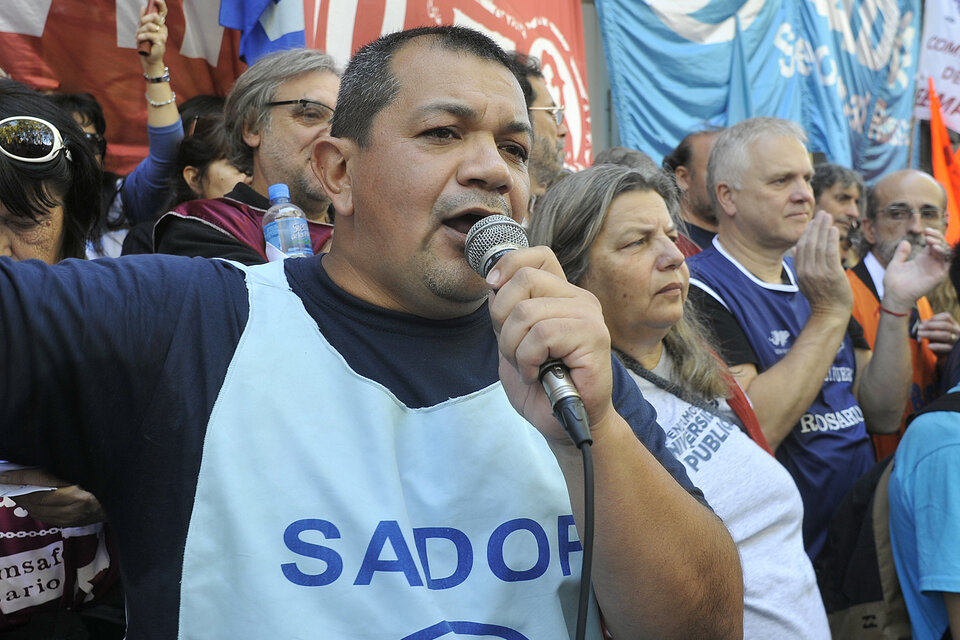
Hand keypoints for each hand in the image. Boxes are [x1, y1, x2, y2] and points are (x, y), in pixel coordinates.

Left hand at [0, 468, 103, 526]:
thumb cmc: (107, 480)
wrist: (123, 501)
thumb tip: (35, 465)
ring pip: (36, 509)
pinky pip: (43, 516)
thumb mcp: (88, 470)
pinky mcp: (69, 523)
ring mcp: (70, 518)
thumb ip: (63, 470)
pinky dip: (32, 507)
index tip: (3, 473)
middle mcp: (73, 507)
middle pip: (35, 498)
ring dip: (22, 498)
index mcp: (79, 490)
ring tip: (13, 488)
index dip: (20, 477)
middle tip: (4, 479)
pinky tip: (28, 499)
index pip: (41, 482)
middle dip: (17, 489)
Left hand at [137, 0, 168, 67]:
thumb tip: (144, 7)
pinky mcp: (161, 41)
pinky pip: (149, 34)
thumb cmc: (145, 43)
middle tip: (140, 25)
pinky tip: (141, 40)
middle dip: (144, 19)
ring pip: (150, 26)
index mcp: (159, 23)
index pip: (162, 11)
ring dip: (141, 31)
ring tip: (140, 37)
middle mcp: (163, 27)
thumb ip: (143, 19)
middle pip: (154, 16)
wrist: (148, 57)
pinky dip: (142, 37)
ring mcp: (163, 34)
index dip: (161, 4)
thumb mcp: (142, 29)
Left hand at [484, 246, 614, 445]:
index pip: (537, 256)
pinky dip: (528, 359)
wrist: (564, 423)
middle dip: (501, 319)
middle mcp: (578, 299)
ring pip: (526, 312)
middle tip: (513, 349)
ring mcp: (588, 316)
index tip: (493, 289)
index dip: (508, 266)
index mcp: (562, 295)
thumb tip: (493, 281)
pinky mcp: (593, 337)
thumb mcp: (513, 340)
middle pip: (523, 279)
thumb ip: (506, 310)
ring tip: (527, 366)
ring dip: (513, 347)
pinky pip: (541, 335)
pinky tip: (538, 373)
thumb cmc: (542, 384)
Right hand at [794, 210, 852, 316]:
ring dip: (824, 229)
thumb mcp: (805, 281)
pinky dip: (831, 240)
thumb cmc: (821, 297)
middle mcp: (807, 271)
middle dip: (816, 226)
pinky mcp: (832, 274)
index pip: (802, 247)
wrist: (830, 314)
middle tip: (822, 214)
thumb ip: (801, 264)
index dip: (807, 232)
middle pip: (810, 243)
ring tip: (828, 217)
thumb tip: (795, 249)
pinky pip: (830, 253)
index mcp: (800, 271)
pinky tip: (834, 230)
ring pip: (820, 246)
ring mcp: (819, 273)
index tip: (814, 221)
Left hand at [881, 228, 950, 312]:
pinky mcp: (938, 276)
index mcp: (922, 260)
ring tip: (930, 239)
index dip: (933, 236)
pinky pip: (946, 263)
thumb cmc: (893, 282)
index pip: (934, 244)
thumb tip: (905, 241)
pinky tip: (933, 247)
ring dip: (941, 243)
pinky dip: (943, 253)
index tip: (926, 230)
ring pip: (946, 253)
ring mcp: (935, 269)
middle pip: (942, 246)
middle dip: (938, 237)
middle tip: (928, 233)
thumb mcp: (896, 263)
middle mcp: (931, 264)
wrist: (893, 294)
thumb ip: (901, 253)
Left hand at [917, 311, 959, 354]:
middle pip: (945, 326)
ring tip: (919, 334)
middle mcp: (957, 332)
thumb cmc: (941, 342)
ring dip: (930, 334)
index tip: (924, 321)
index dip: (935, 317)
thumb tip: (922, 321)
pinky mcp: (953, 350)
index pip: (946, 317)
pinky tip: (928, 346)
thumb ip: (932, 327)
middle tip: (919, 327)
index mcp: (953, 325)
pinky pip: (946, 347)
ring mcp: (956, 341)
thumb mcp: (939, 333)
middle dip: (930, 325)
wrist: (948, 357)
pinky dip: (937, 346)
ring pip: (945, 335)